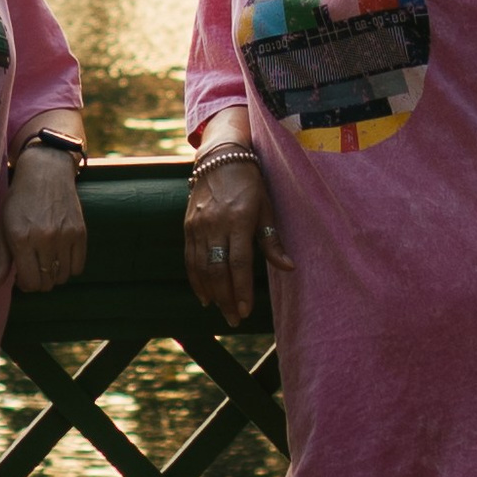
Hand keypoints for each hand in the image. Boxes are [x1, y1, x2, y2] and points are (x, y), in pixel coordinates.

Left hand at [0, 140, 88, 292]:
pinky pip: (78, 267)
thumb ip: (0, 258)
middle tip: (34, 267)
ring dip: (54, 275)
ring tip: (47, 260)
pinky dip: (70, 268)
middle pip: (46, 283)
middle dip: (39, 280)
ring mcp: (65, 236)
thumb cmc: (20, 199)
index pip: (29, 282)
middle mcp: (44, 239)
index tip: (23, 275)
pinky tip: (61, 256)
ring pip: (62, 277)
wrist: (46, 172)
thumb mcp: (3, 225)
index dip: (25, 284)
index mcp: (21, 239)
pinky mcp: (80, 232)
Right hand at [183, 153, 292, 330]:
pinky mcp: (188, 225)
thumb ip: (273, 240)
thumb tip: (289, 268)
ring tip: (221, 311)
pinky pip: (189, 258)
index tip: (245, 310)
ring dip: (211, 293)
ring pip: (202, 267)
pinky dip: (195, 279)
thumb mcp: (267, 207)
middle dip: (226, 298)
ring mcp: (198, 225)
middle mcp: (215, 224)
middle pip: (218, 270)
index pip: (239, 263)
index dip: (241, 289)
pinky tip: (204, 295)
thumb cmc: (250, 183)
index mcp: (239, 220)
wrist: (220, 157)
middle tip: (234, 320)